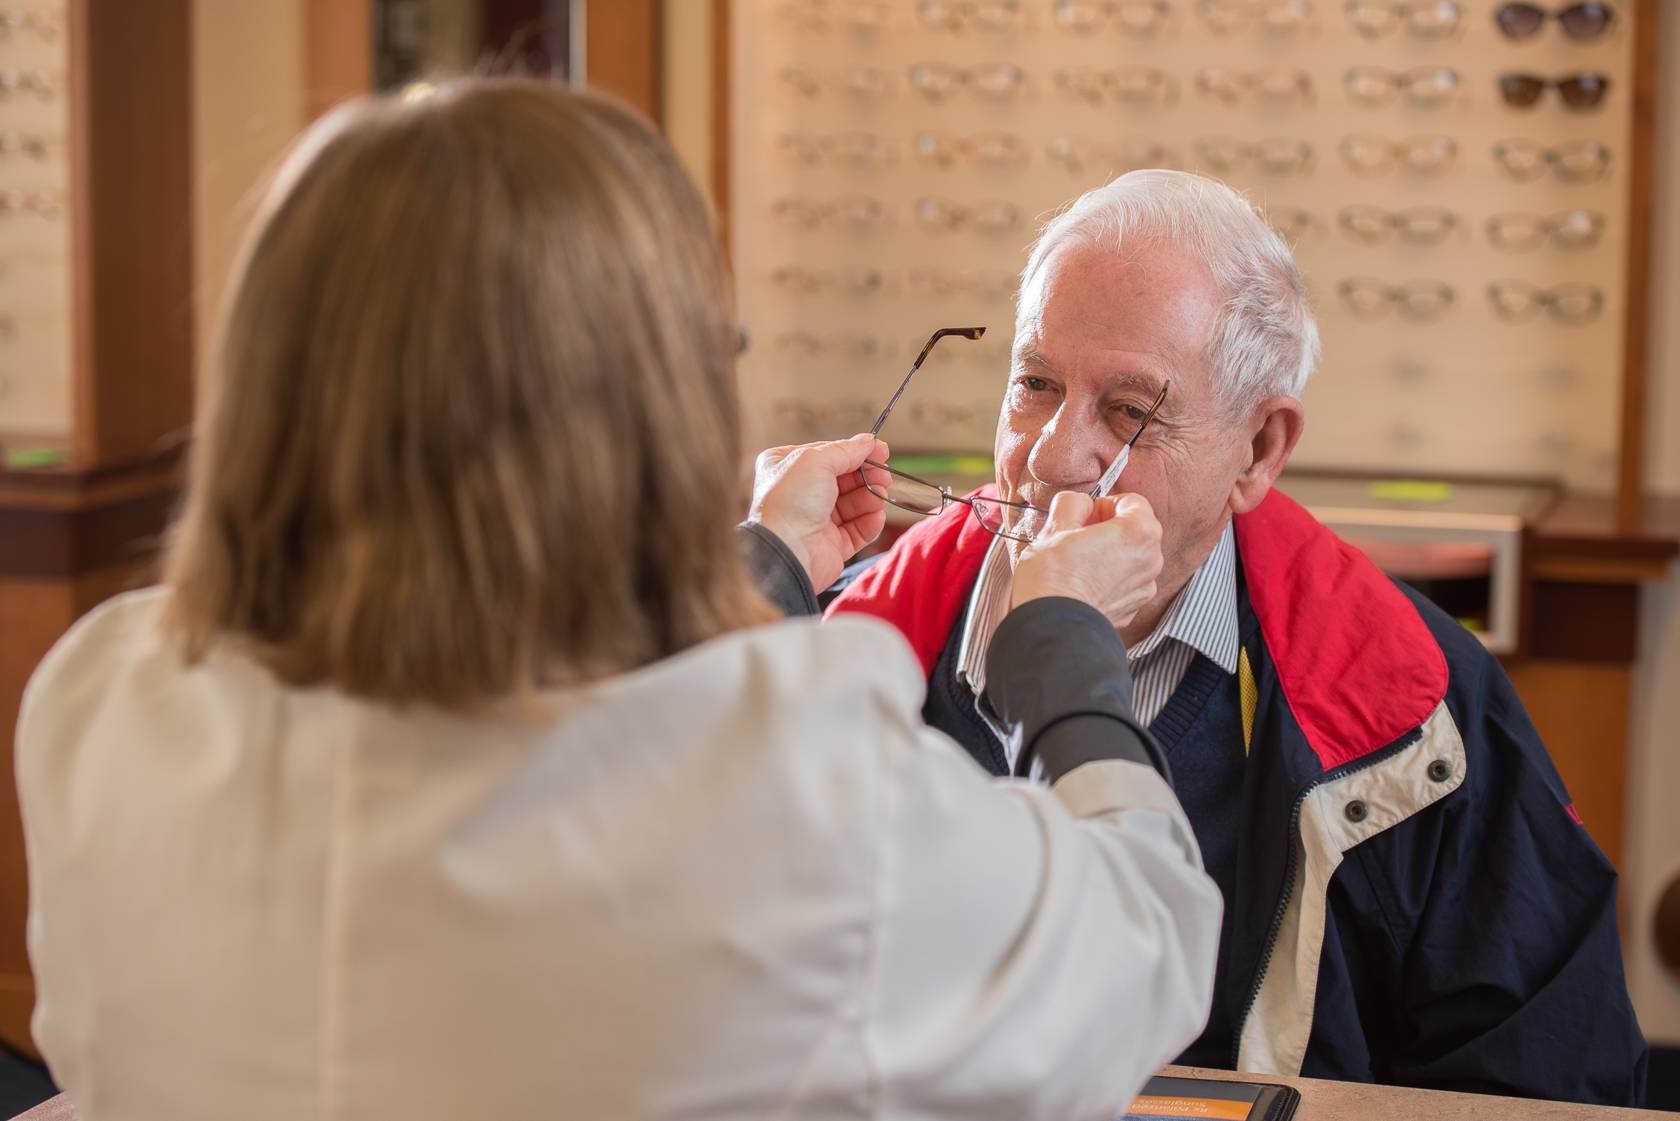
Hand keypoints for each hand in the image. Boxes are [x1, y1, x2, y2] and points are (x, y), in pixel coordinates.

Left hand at [750, 433, 890, 591]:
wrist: (786, 551)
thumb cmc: (790, 503)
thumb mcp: (817, 461)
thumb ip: (846, 450)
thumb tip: (868, 441)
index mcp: (787, 468)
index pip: (828, 455)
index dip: (856, 452)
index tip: (881, 450)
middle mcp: (800, 494)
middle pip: (844, 479)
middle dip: (867, 475)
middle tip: (885, 474)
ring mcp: (816, 520)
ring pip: (853, 504)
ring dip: (871, 497)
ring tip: (880, 495)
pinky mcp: (831, 545)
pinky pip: (857, 530)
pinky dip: (870, 522)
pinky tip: (876, 516)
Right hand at [1009, 491, 1162, 630]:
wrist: (1052, 626)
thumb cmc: (1053, 577)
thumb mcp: (1055, 526)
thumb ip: (1072, 504)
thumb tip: (1077, 504)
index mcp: (1139, 531)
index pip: (1131, 501)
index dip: (1104, 504)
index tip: (1085, 514)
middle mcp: (1151, 559)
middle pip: (1135, 530)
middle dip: (1108, 529)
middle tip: (1078, 536)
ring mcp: (1144, 587)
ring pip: (1130, 558)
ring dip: (1109, 554)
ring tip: (1078, 561)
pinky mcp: (1133, 609)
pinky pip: (1124, 583)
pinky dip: (1109, 580)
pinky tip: (1083, 583)